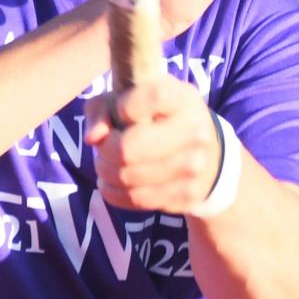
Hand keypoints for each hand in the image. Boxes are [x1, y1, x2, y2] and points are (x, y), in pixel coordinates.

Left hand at [85, 75, 220, 212]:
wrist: (206, 154)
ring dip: (106, 173)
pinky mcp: (188, 195)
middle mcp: (195, 131)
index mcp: (181, 98)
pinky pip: (135, 199)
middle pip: (128, 149)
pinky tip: (115, 183)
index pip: (152, 98)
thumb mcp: (129, 100)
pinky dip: (115, 192)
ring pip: (127, 178)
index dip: (125, 107)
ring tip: (107, 165)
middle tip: (103, 148)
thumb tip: (93, 138)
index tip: (121, 111)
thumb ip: (102, 108)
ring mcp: (195, 166)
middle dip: (105, 151)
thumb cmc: (155, 119)